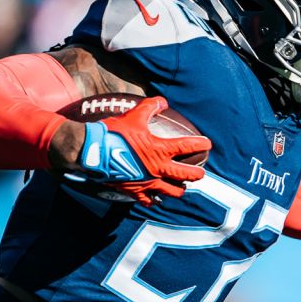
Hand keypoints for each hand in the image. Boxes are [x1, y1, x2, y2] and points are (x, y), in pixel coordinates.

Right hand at [65, 97, 210, 204]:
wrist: (92, 152)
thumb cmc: (114, 133)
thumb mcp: (133, 116)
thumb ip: (150, 107)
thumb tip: (162, 101)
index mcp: (160, 150)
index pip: (187, 147)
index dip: (200, 144)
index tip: (208, 144)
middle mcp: (157, 169)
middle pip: (185, 175)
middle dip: (197, 175)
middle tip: (201, 173)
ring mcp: (147, 182)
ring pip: (172, 192)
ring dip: (180, 189)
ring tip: (182, 187)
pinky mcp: (135, 191)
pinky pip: (150, 201)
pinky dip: (156, 200)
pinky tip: (158, 199)